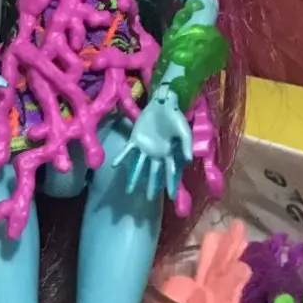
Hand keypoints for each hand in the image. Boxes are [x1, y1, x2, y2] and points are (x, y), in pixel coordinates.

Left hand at [112, 85, 192, 201]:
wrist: (163, 103)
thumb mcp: (184, 131)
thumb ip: (186, 145)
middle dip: (151, 186)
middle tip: (147, 199)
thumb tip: (188, 161)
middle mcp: (156, 154)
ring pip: (138, 166)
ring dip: (134, 178)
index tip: (172, 197)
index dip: (171, 184)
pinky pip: (127, 151)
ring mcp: (145, 147)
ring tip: (128, 191)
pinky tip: (114, 166)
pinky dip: (121, 158)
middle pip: (153, 173)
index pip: (170, 172)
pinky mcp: (135, 139)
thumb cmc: (175, 117)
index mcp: (168, 153)